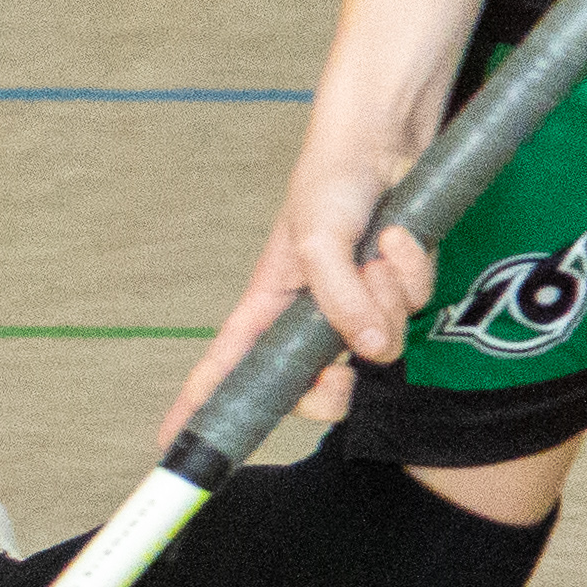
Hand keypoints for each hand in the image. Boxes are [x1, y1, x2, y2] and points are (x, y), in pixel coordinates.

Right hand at [157, 100, 441, 446]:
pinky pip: (416, 305)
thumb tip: (369, 351)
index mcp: (269, 308)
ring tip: (374, 251)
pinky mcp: (398, 288)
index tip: (171, 445)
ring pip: (382, 344)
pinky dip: (412, 271)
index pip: (226, 368)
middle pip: (319, 390)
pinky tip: (398, 237)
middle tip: (345, 368)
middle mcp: (312, 316)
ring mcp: (359, 305)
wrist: (384, 142)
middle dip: (337, 386)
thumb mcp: (317, 242)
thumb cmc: (330, 182)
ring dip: (386, 296)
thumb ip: (340, 302)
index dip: (199, 406)